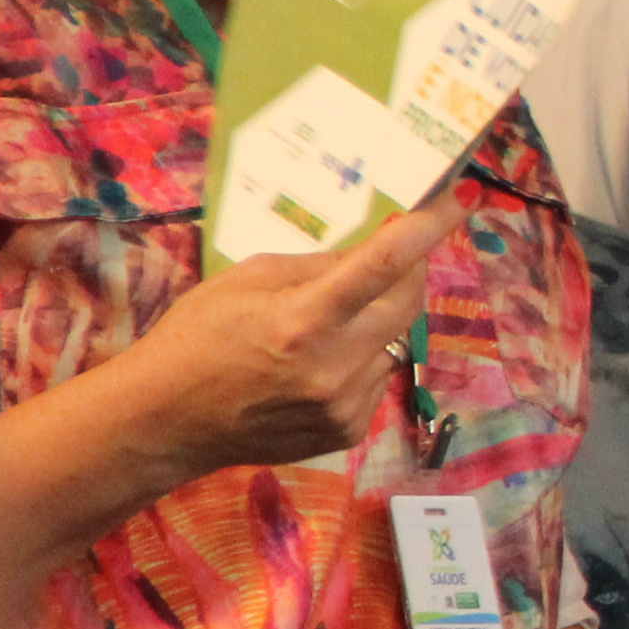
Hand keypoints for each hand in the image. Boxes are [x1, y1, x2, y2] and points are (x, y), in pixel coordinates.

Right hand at [110, 196, 465, 485]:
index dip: (430, 228)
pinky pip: (377, 377)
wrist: (165, 421)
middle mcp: (333, 366)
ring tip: (325, 326)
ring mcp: (344, 405)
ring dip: (377, 321)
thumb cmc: (197, 337)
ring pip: (394, 341)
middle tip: (397, 253)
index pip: (385, 264)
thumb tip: (380, 248)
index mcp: (304, 320)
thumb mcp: (248, 279)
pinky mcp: (347, 432)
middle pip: (407, 302)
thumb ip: (320, 265)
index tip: (463, 197)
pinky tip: (316, 366)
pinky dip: (361, 359)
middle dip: (410, 270)